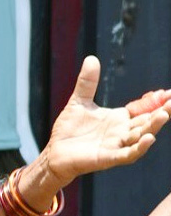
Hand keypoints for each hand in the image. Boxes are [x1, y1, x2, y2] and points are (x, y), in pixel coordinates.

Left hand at [40, 56, 170, 185]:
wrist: (54, 151)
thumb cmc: (69, 129)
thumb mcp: (79, 101)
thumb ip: (87, 83)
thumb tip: (92, 58)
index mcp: (119, 119)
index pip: (143, 109)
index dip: (155, 101)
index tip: (168, 92)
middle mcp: (122, 132)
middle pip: (147, 121)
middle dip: (162, 112)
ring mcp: (117, 145)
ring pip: (141, 136)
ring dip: (153, 126)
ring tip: (164, 114)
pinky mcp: (108, 157)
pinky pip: (128, 154)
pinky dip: (139, 148)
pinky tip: (149, 139)